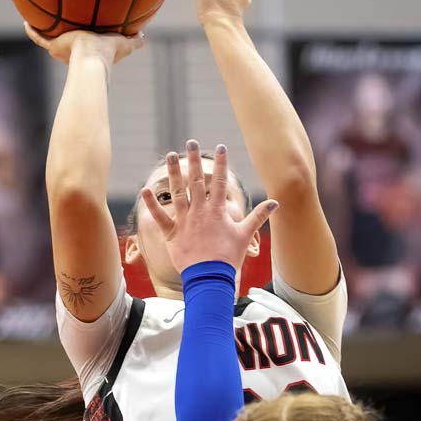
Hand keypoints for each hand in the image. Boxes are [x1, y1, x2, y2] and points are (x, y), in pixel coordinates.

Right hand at [24, 23, 143, 66]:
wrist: (92, 58)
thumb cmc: (109, 54)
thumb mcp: (125, 43)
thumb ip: (134, 40)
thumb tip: (144, 35)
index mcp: (88, 51)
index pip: (85, 45)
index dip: (85, 39)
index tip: (84, 31)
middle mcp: (72, 52)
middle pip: (66, 42)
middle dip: (64, 35)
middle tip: (61, 23)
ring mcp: (61, 48)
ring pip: (50, 39)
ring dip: (45, 30)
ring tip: (39, 19)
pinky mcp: (53, 45)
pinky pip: (39, 37)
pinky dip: (32, 31)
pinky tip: (26, 21)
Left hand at [140, 141, 276, 273]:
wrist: (211, 278)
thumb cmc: (229, 257)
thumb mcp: (245, 235)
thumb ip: (258, 217)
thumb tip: (275, 202)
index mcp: (217, 211)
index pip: (219, 182)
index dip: (221, 164)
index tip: (220, 147)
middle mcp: (200, 212)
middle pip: (196, 181)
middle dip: (194, 161)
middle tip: (191, 142)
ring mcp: (185, 221)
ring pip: (177, 192)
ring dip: (173, 173)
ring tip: (171, 155)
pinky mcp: (171, 234)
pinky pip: (160, 217)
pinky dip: (151, 204)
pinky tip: (144, 190)